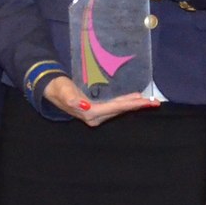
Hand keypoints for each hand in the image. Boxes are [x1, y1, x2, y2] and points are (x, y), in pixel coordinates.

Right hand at [43, 76, 158, 126]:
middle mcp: (94, 117)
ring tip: (148, 101)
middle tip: (155, 102)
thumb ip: (71, 98)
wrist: (50, 89)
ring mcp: (96, 114)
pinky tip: (133, 99)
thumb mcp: (62, 90)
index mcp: (89, 113)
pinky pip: (114, 107)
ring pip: (118, 110)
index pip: (114, 108)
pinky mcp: (96, 110)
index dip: (130, 105)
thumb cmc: (57, 87)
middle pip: (119, 111)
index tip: (144, 102)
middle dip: (136, 106)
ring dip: (132, 105)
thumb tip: (83, 105)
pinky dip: (125, 103)